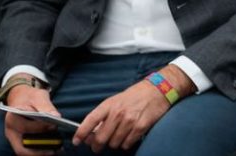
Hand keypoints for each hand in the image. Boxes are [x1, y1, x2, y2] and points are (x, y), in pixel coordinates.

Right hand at [3, 80, 60, 155]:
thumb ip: (47, 107)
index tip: (54, 125)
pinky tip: (52, 149)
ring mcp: (13, 138)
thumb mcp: (39, 96)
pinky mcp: (19, 141)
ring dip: (40, 153)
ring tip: (56, 150)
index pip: (25, 128)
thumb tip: (56, 117)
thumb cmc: (31, 97)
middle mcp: (10, 130)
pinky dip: (39, 151)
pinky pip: (28, 150)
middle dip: (42, 146)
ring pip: (25, 151)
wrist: (22, 98)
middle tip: (58, 145)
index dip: (40, 128)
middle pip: (24, 144)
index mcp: (13, 117)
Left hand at [73, 64, 194, 151]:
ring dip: (114, 143)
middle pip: (100, 138)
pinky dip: (126, 143)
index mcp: (109, 104)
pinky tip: (129, 135)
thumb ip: (104, 115)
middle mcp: (118, 113)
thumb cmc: (136, 95)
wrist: (158, 89)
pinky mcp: (140, 127)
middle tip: (98, 146)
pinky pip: (127, 144)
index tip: (77, 141)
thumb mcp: (117, 100)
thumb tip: (91, 133)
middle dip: (97, 145)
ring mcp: (129, 120)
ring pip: (113, 143)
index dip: (80, 133)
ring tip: (119, 136)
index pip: (89, 121)